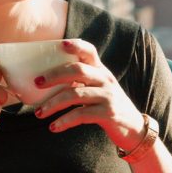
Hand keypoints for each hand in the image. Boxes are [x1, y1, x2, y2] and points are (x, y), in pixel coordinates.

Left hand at [30, 39, 146, 151]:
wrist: (134, 128)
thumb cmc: (108, 107)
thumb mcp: (100, 89)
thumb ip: (81, 83)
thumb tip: (47, 82)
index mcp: (101, 71)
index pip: (90, 51)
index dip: (76, 45)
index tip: (60, 44)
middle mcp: (105, 80)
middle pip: (78, 70)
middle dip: (54, 75)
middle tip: (37, 83)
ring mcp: (108, 96)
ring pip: (75, 94)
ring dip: (53, 104)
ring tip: (38, 113)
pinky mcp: (108, 114)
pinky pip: (81, 115)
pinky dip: (64, 121)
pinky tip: (53, 127)